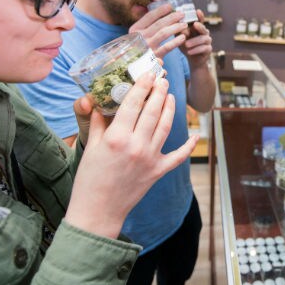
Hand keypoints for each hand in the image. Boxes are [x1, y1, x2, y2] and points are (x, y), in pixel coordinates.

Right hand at [65, 73, 197, 238]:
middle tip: (162, 78)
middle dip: (159, 91)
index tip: (147, 73)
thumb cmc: (89, 179)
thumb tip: (99, 102)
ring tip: (171, 96)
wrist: (98, 211)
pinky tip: (195, 135)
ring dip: (170, 108)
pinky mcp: (158, 171)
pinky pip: (177, 156)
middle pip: (153, 111)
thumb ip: (98, 123)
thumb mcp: (90, 147)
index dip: (142, 85)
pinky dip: (188, 146)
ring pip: (165, 126)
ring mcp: (150, 158)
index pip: (133, 103)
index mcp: (116, 137)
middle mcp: (136, 145)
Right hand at [129, 3, 187, 58]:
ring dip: (176, 27)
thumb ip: (147, 25)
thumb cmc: (139, 48)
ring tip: (184, 24)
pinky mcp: (154, 57)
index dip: (160, 10)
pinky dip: (176, 42)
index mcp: (135, 30)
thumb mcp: (138, 35)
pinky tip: (183, 37)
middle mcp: (140, 37)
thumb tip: (162, 12)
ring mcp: (147, 47)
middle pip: (159, 24)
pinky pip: (167, 47)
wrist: (135, 66)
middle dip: (172, 17)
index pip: (149, 16)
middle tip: (182, 14)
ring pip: (164, 33)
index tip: (170, 6)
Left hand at [179, 10, 212, 68]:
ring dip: (194, 41)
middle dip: (199, 26)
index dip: (200, 15)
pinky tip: (189, 52)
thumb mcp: (181, 38)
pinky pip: (204, 48)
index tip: (197, 11)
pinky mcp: (208, 50)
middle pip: (203, 28)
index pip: (200, 20)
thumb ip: (180, 31)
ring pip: (203, 39)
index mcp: (198, 28)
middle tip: (195, 25)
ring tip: (186, 44)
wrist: (192, 59)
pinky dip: (195, 50)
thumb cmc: (186, 45)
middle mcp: (204, 32)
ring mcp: (208, 41)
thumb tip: (177, 24)